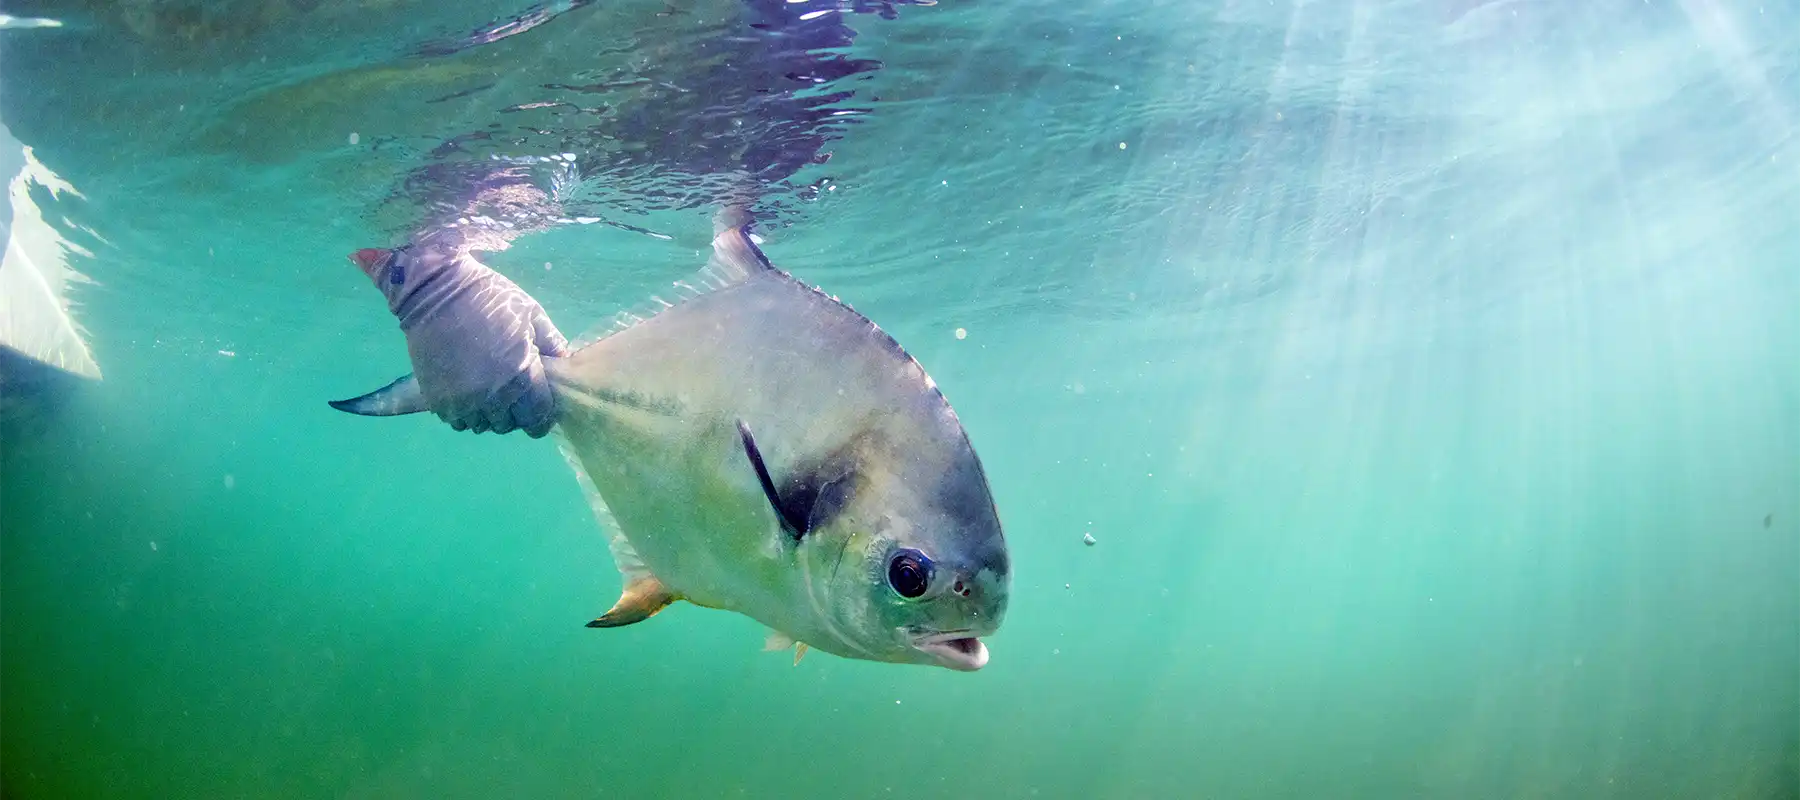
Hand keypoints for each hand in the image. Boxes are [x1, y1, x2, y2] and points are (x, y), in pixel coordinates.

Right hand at [349, 243, 568, 436]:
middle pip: (509, 425)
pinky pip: (457, 420)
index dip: (541, 416)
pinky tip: (466, 392)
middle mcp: (492, 395)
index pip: (538, 418)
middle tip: (512, 394)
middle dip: (514, 413)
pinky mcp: (437, 399)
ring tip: (488, 392)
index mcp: (521, 375)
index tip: (538, 407)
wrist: (434, 290)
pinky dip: (464, 412)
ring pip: (483, 425)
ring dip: (488, 414)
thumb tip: (565, 364)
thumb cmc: (489, 298)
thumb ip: (552, 343)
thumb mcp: (531, 313)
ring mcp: (462, 400)